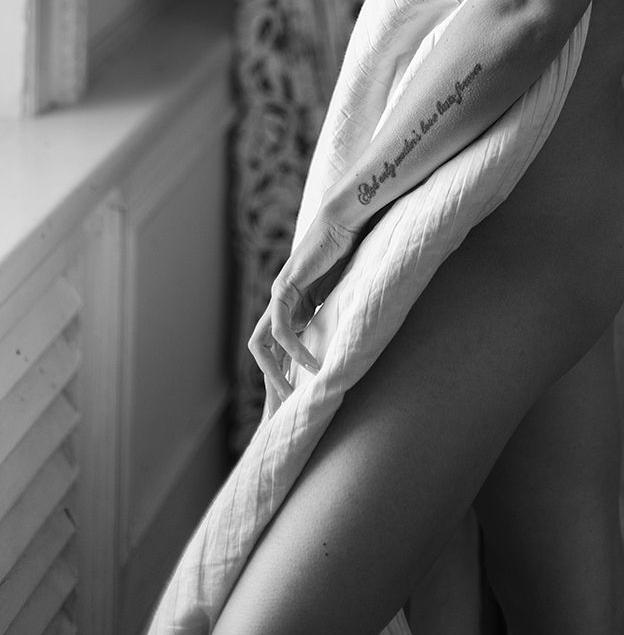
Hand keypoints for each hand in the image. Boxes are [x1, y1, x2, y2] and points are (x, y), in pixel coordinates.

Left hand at [248, 201, 360, 406]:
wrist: (347, 218)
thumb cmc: (350, 250)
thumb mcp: (342, 296)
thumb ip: (334, 317)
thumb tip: (344, 349)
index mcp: (295, 309)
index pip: (277, 352)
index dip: (279, 380)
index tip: (286, 411)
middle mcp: (281, 305)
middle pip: (261, 354)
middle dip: (269, 385)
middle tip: (281, 416)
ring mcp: (280, 296)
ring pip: (261, 345)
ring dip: (273, 374)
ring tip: (292, 396)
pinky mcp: (286, 287)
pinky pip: (283, 328)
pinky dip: (294, 349)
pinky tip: (311, 365)